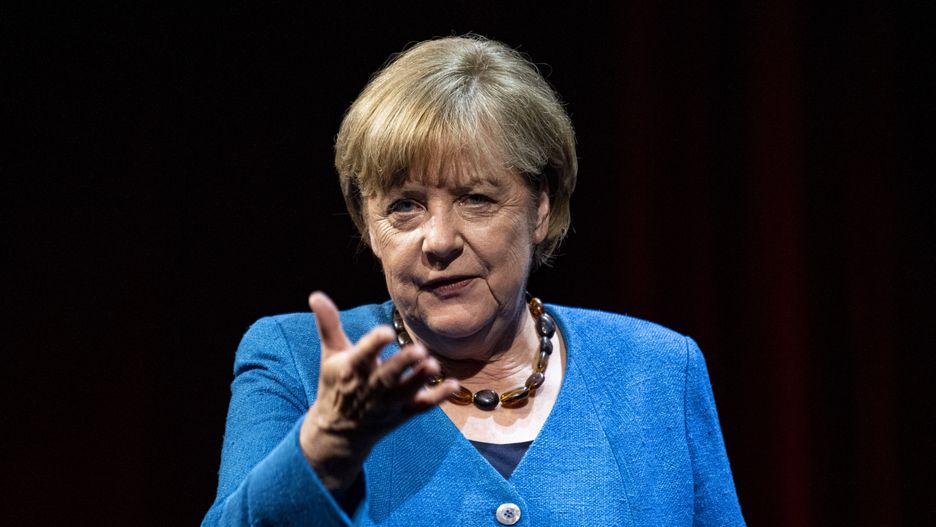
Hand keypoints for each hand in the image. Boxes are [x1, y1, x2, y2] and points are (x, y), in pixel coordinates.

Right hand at [299, 291, 457, 491]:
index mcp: (350, 371)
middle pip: (386, 378)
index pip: (361, 356)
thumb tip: (315, 295)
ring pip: (406, 393)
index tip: (386, 332)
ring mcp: (386, 405)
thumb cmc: (335, 384)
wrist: (337, 433)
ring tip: (434, 365)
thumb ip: (328, 324)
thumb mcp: (330, 354)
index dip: (373, 345)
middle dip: (401, 366)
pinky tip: (454, 385)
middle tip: (418, 350)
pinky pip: (421, 407)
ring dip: (420, 380)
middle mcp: (369, 390)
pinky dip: (437, 398)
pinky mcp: (401, 414)